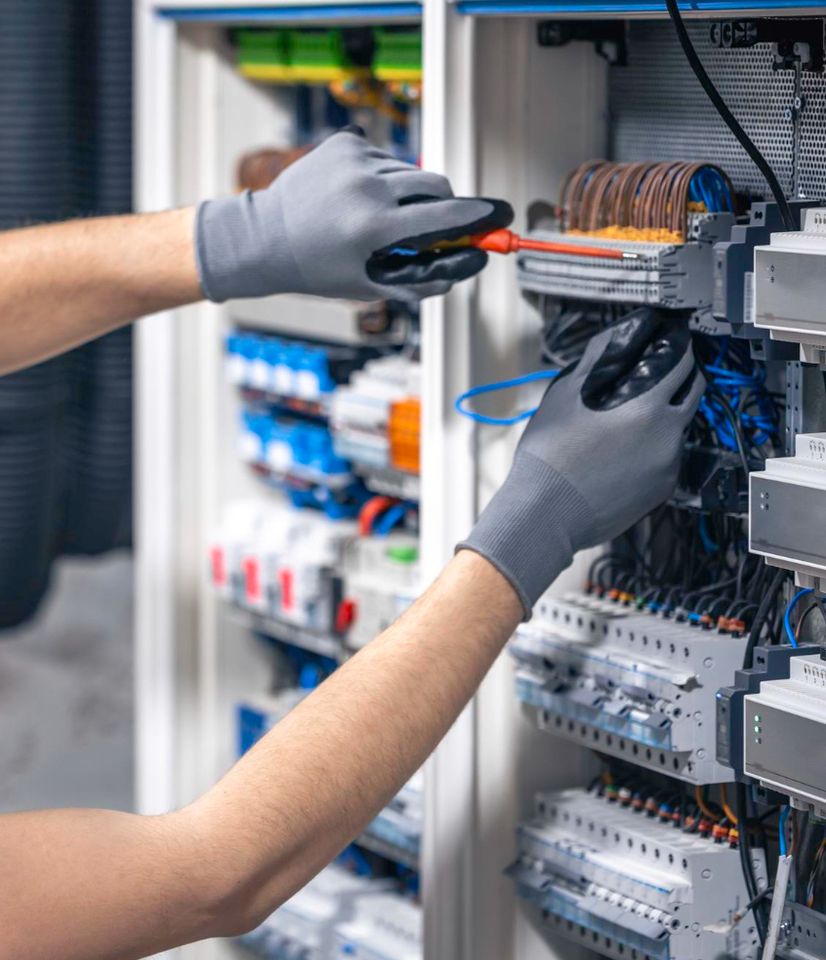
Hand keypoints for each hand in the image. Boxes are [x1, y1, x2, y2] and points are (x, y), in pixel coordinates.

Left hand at [195, 128, 512, 303]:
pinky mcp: (345, 143)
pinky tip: (355, 198)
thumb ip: (423, 279)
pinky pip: (386, 159)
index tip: (503, 215)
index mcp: (373, 226)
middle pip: (436, 184)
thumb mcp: (371, 285)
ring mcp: (354, 159)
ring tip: (376, 216)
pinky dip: (384, 179)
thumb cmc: (319, 271)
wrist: (264, 239)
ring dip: (409, 194)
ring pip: (411, 172)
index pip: (444, 216)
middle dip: (445, 204)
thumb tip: (470, 264)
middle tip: (432, 225)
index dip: (479, 218)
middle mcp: (366, 186)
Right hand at [458, 310, 704, 617]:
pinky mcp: (662, 491)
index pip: (682, 364)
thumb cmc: (550, 456)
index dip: (679, 347)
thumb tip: (613, 338)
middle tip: (666, 370)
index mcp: (647, 406)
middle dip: (684, 378)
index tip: (675, 341)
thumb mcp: (565, 395)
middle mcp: (668, 435)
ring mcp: (668, 466)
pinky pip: (668, 458)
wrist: (546, 514)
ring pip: (680, 428)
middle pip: (693, 394)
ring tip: (636, 414)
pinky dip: (656, 447)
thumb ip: (596, 361)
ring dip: (667, 415)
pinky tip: (629, 449)